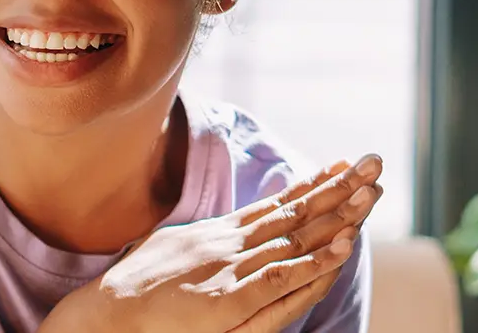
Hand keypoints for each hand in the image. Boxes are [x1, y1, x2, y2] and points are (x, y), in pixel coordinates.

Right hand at [39, 154, 384, 332]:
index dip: (312, 185)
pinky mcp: (230, 301)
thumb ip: (197, 240)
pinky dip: (312, 263)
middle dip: (337, 189)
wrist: (104, 314)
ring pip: (296, 239)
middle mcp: (230, 244)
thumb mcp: (166, 248)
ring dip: (336, 217)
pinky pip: (280, 279)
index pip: (276, 204)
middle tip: (374, 164)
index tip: (341, 165)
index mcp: (218, 234)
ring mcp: (231, 270)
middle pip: (295, 213)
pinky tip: (340, 248)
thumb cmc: (128, 288)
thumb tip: (210, 233)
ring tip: (370, 194)